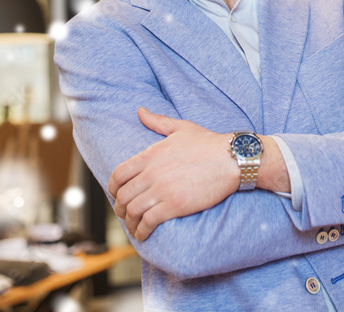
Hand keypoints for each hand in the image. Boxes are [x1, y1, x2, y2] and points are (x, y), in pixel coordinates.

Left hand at [108, 107, 238, 240]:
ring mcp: (162, 190)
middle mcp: (151, 173)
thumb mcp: (180, 127)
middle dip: (120, 209)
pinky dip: (142, 231)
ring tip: (134, 227)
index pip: (118, 175)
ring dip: (130, 222)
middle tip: (125, 215)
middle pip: (123, 196)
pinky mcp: (174, 206)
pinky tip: (144, 234)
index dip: (112, 189)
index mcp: (150, 155)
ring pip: (132, 211)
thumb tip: (140, 111)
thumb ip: (157, 121)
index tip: (116, 195)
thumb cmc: (208, 142)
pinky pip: (148, 222)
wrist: (231, 158)